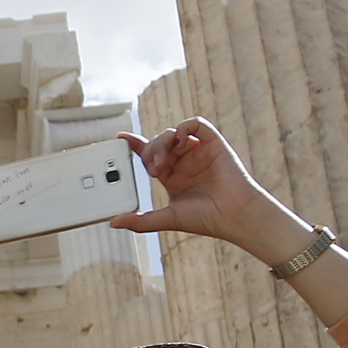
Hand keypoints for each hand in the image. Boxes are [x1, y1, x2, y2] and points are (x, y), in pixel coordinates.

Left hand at [113, 117, 301, 261]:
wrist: (234, 215)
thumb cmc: (206, 218)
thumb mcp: (167, 219)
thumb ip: (140, 221)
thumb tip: (113, 222)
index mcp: (172, 176)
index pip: (149, 155)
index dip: (134, 144)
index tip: (119, 138)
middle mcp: (183, 162)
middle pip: (157, 143)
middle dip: (149, 151)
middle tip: (153, 168)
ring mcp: (198, 151)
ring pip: (172, 133)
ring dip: (162, 142)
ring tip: (163, 161)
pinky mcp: (213, 144)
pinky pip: (196, 124)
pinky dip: (184, 127)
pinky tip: (180, 140)